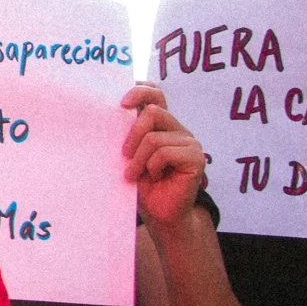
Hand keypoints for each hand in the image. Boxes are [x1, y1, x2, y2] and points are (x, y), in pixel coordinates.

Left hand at [124, 84, 205, 229]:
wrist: (160, 214)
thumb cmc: (141, 183)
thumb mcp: (129, 154)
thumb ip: (127, 133)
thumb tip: (110, 113)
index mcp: (161, 125)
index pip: (155, 94)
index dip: (140, 91)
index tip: (122, 103)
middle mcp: (178, 129)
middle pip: (152, 112)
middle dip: (131, 134)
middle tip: (123, 155)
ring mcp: (190, 143)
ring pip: (154, 137)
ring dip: (138, 158)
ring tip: (134, 174)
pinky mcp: (196, 158)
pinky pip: (165, 152)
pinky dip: (152, 166)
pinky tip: (154, 177)